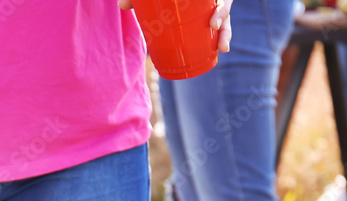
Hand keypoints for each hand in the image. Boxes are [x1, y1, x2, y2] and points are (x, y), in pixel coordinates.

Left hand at [118, 0, 233, 52]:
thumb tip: (121, 5)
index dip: (219, 7)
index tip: (212, 21)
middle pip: (223, 6)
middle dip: (222, 17)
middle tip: (214, 26)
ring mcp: (212, 9)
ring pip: (224, 20)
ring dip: (225, 34)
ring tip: (222, 48)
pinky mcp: (210, 21)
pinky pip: (218, 30)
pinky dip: (221, 39)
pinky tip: (222, 49)